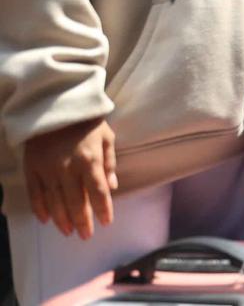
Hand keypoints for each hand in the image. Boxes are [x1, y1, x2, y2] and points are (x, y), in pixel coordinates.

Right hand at [23, 118, 116, 239]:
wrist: (55, 105)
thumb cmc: (87, 122)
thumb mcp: (106, 137)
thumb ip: (109, 163)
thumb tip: (113, 187)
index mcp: (90, 160)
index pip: (98, 192)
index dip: (102, 209)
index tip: (106, 222)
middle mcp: (67, 168)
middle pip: (75, 202)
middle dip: (82, 221)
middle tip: (86, 235)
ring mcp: (47, 169)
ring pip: (55, 202)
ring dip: (62, 220)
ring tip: (68, 232)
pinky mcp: (31, 168)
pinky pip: (35, 193)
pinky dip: (40, 208)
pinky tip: (46, 220)